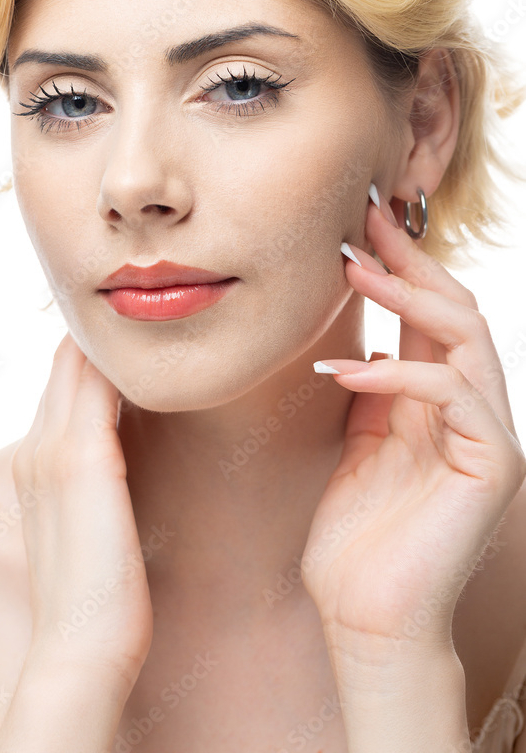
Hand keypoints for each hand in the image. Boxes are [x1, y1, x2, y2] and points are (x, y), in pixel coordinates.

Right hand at [11, 332, 152, 688]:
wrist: (81, 648)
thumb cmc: (97, 597)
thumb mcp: (89, 528)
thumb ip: (98, 487)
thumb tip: (125, 463)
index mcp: (35, 462)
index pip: (62, 383)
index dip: (92, 353)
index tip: (134, 338)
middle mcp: (36, 446)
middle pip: (66, 361)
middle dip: (102, 336)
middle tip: (148, 315)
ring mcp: (52, 449)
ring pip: (77, 361)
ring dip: (111, 339)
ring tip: (155, 320)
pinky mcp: (82, 458)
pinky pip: (95, 381)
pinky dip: (118, 359)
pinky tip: (155, 344)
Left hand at [301, 185, 525, 651]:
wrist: (368, 619)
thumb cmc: (357, 540)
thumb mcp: (360, 446)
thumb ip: (373, 394)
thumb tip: (363, 342)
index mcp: (440, 403)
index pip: (431, 316)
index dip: (400, 265)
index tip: (359, 224)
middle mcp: (473, 410)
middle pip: (457, 310)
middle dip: (410, 259)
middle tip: (362, 218)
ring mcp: (488, 436)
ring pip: (466, 337)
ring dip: (407, 297)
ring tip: (352, 269)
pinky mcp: (492, 465)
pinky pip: (452, 394)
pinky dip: (399, 373)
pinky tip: (346, 371)